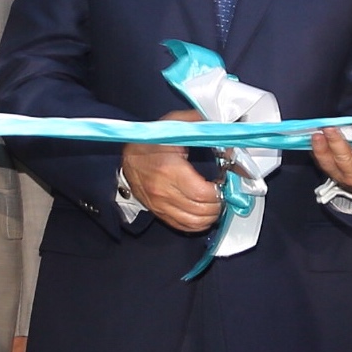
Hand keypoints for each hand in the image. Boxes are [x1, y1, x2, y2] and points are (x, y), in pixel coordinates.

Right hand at [121, 110, 221, 231]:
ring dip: (210, 217)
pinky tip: (204, 214)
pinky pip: (181, 226)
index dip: (219, 193)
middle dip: (218, 204)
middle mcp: (163, 191)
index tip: (224, 184)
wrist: (128, 155)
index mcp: (170, 170)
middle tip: (224, 194)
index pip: (202, 193)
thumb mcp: (176, 124)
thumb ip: (201, 126)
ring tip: (217, 204)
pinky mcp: (157, 211)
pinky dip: (197, 224)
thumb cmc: (152, 141)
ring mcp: (159, 204)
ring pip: (193, 223)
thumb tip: (224, 131)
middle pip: (200, 210)